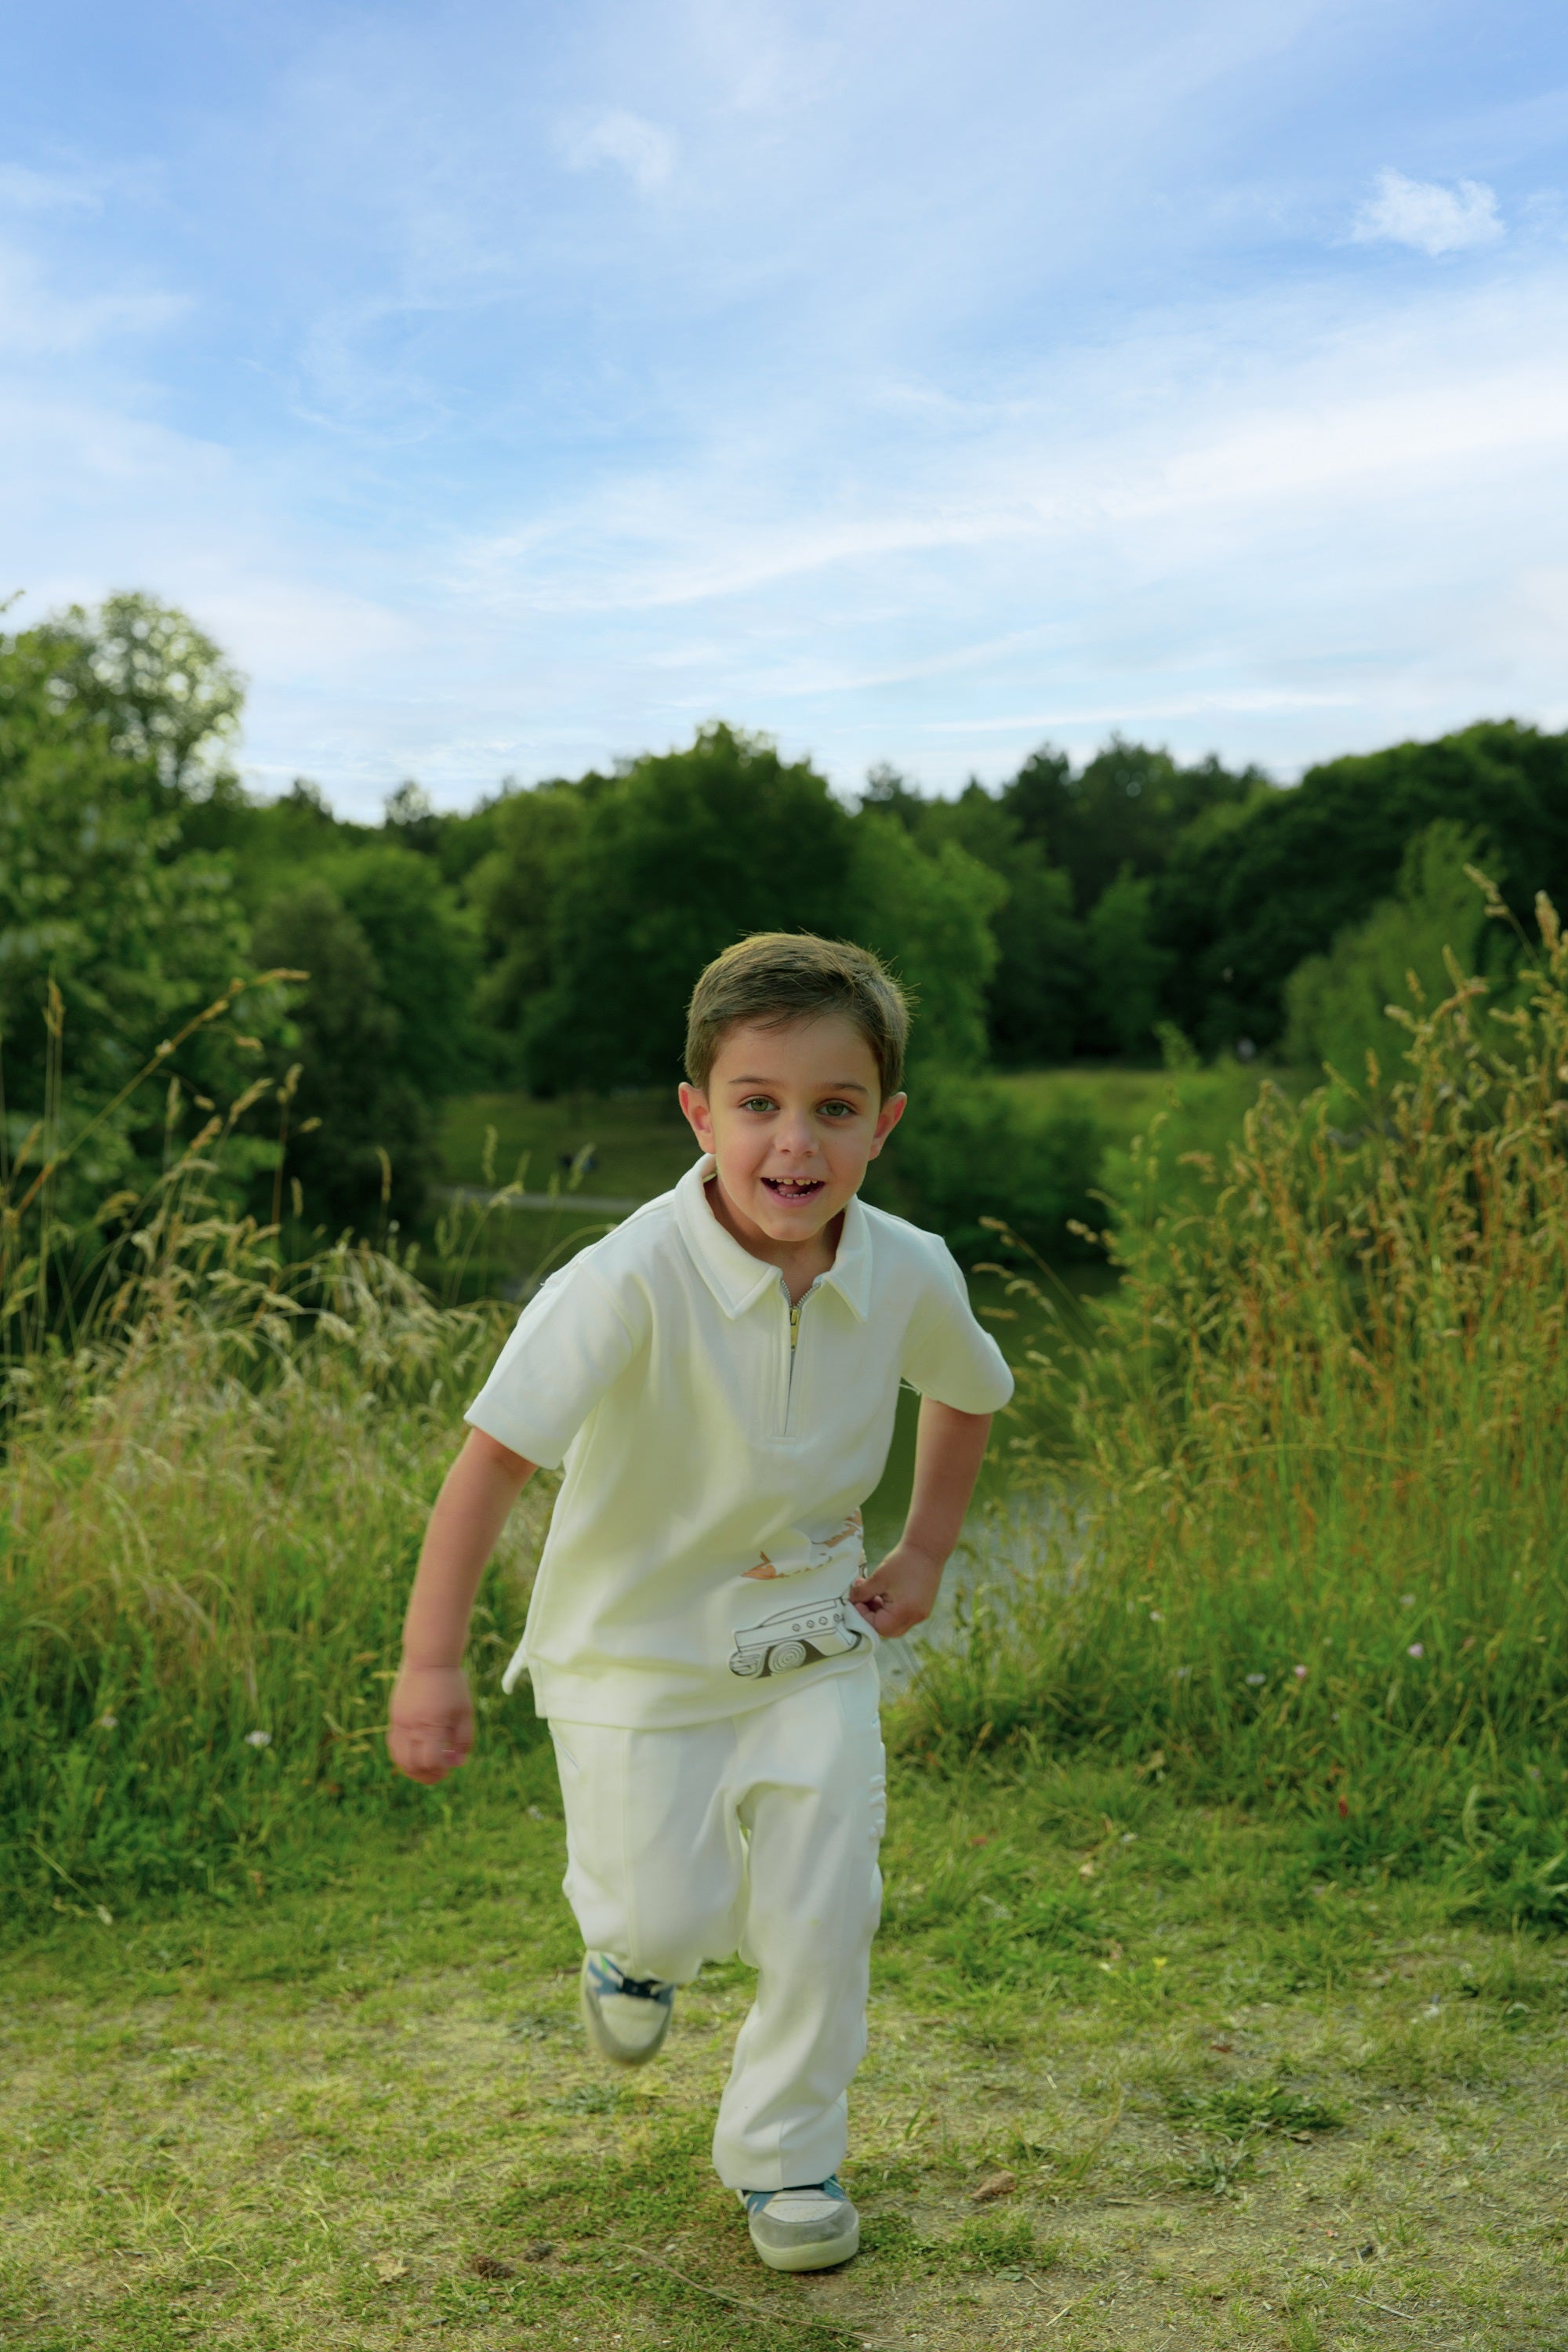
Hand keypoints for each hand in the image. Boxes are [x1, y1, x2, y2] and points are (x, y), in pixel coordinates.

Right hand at [387, 1662, 472, 1784]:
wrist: (429, 1658)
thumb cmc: (452, 1684)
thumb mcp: (465, 1711)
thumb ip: (464, 1740)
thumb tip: (457, 1763)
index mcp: (431, 1725)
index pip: (430, 1761)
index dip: (441, 1769)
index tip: (451, 1765)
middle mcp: (411, 1727)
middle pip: (411, 1765)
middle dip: (427, 1775)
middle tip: (441, 1772)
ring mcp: (399, 1722)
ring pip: (398, 1758)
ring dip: (412, 1768)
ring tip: (428, 1765)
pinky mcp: (394, 1716)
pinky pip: (393, 1744)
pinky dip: (403, 1754)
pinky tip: (417, 1750)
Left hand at [849, 1543, 944, 1638]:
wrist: (928, 1548)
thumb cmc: (903, 1561)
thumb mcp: (878, 1577)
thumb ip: (862, 1593)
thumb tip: (851, 1602)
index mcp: (903, 1612)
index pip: (878, 1627)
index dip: (864, 1616)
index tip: (857, 1601)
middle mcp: (915, 1617)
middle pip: (888, 1630)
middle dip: (872, 1618)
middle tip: (864, 1600)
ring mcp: (921, 1614)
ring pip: (895, 1624)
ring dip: (881, 1613)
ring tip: (873, 1592)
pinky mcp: (923, 1607)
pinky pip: (904, 1616)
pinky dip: (892, 1609)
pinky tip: (886, 1592)